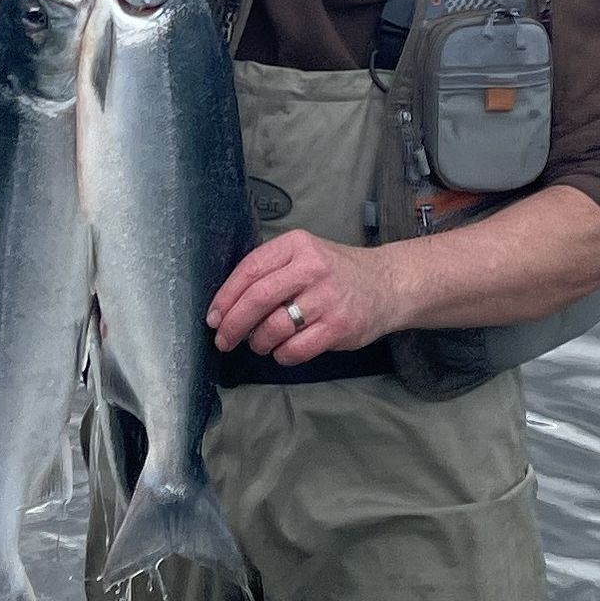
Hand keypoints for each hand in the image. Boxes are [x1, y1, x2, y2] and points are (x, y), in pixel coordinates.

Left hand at [208, 230, 399, 367]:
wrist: (386, 284)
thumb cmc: (336, 272)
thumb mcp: (305, 255)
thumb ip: (272, 271)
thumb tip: (228, 305)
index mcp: (297, 245)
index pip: (250, 269)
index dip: (225, 296)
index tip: (213, 317)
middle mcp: (312, 268)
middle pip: (258, 298)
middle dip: (233, 324)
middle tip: (223, 340)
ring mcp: (327, 298)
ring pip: (274, 327)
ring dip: (258, 342)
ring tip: (259, 343)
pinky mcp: (339, 327)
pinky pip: (295, 349)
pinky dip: (281, 355)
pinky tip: (283, 350)